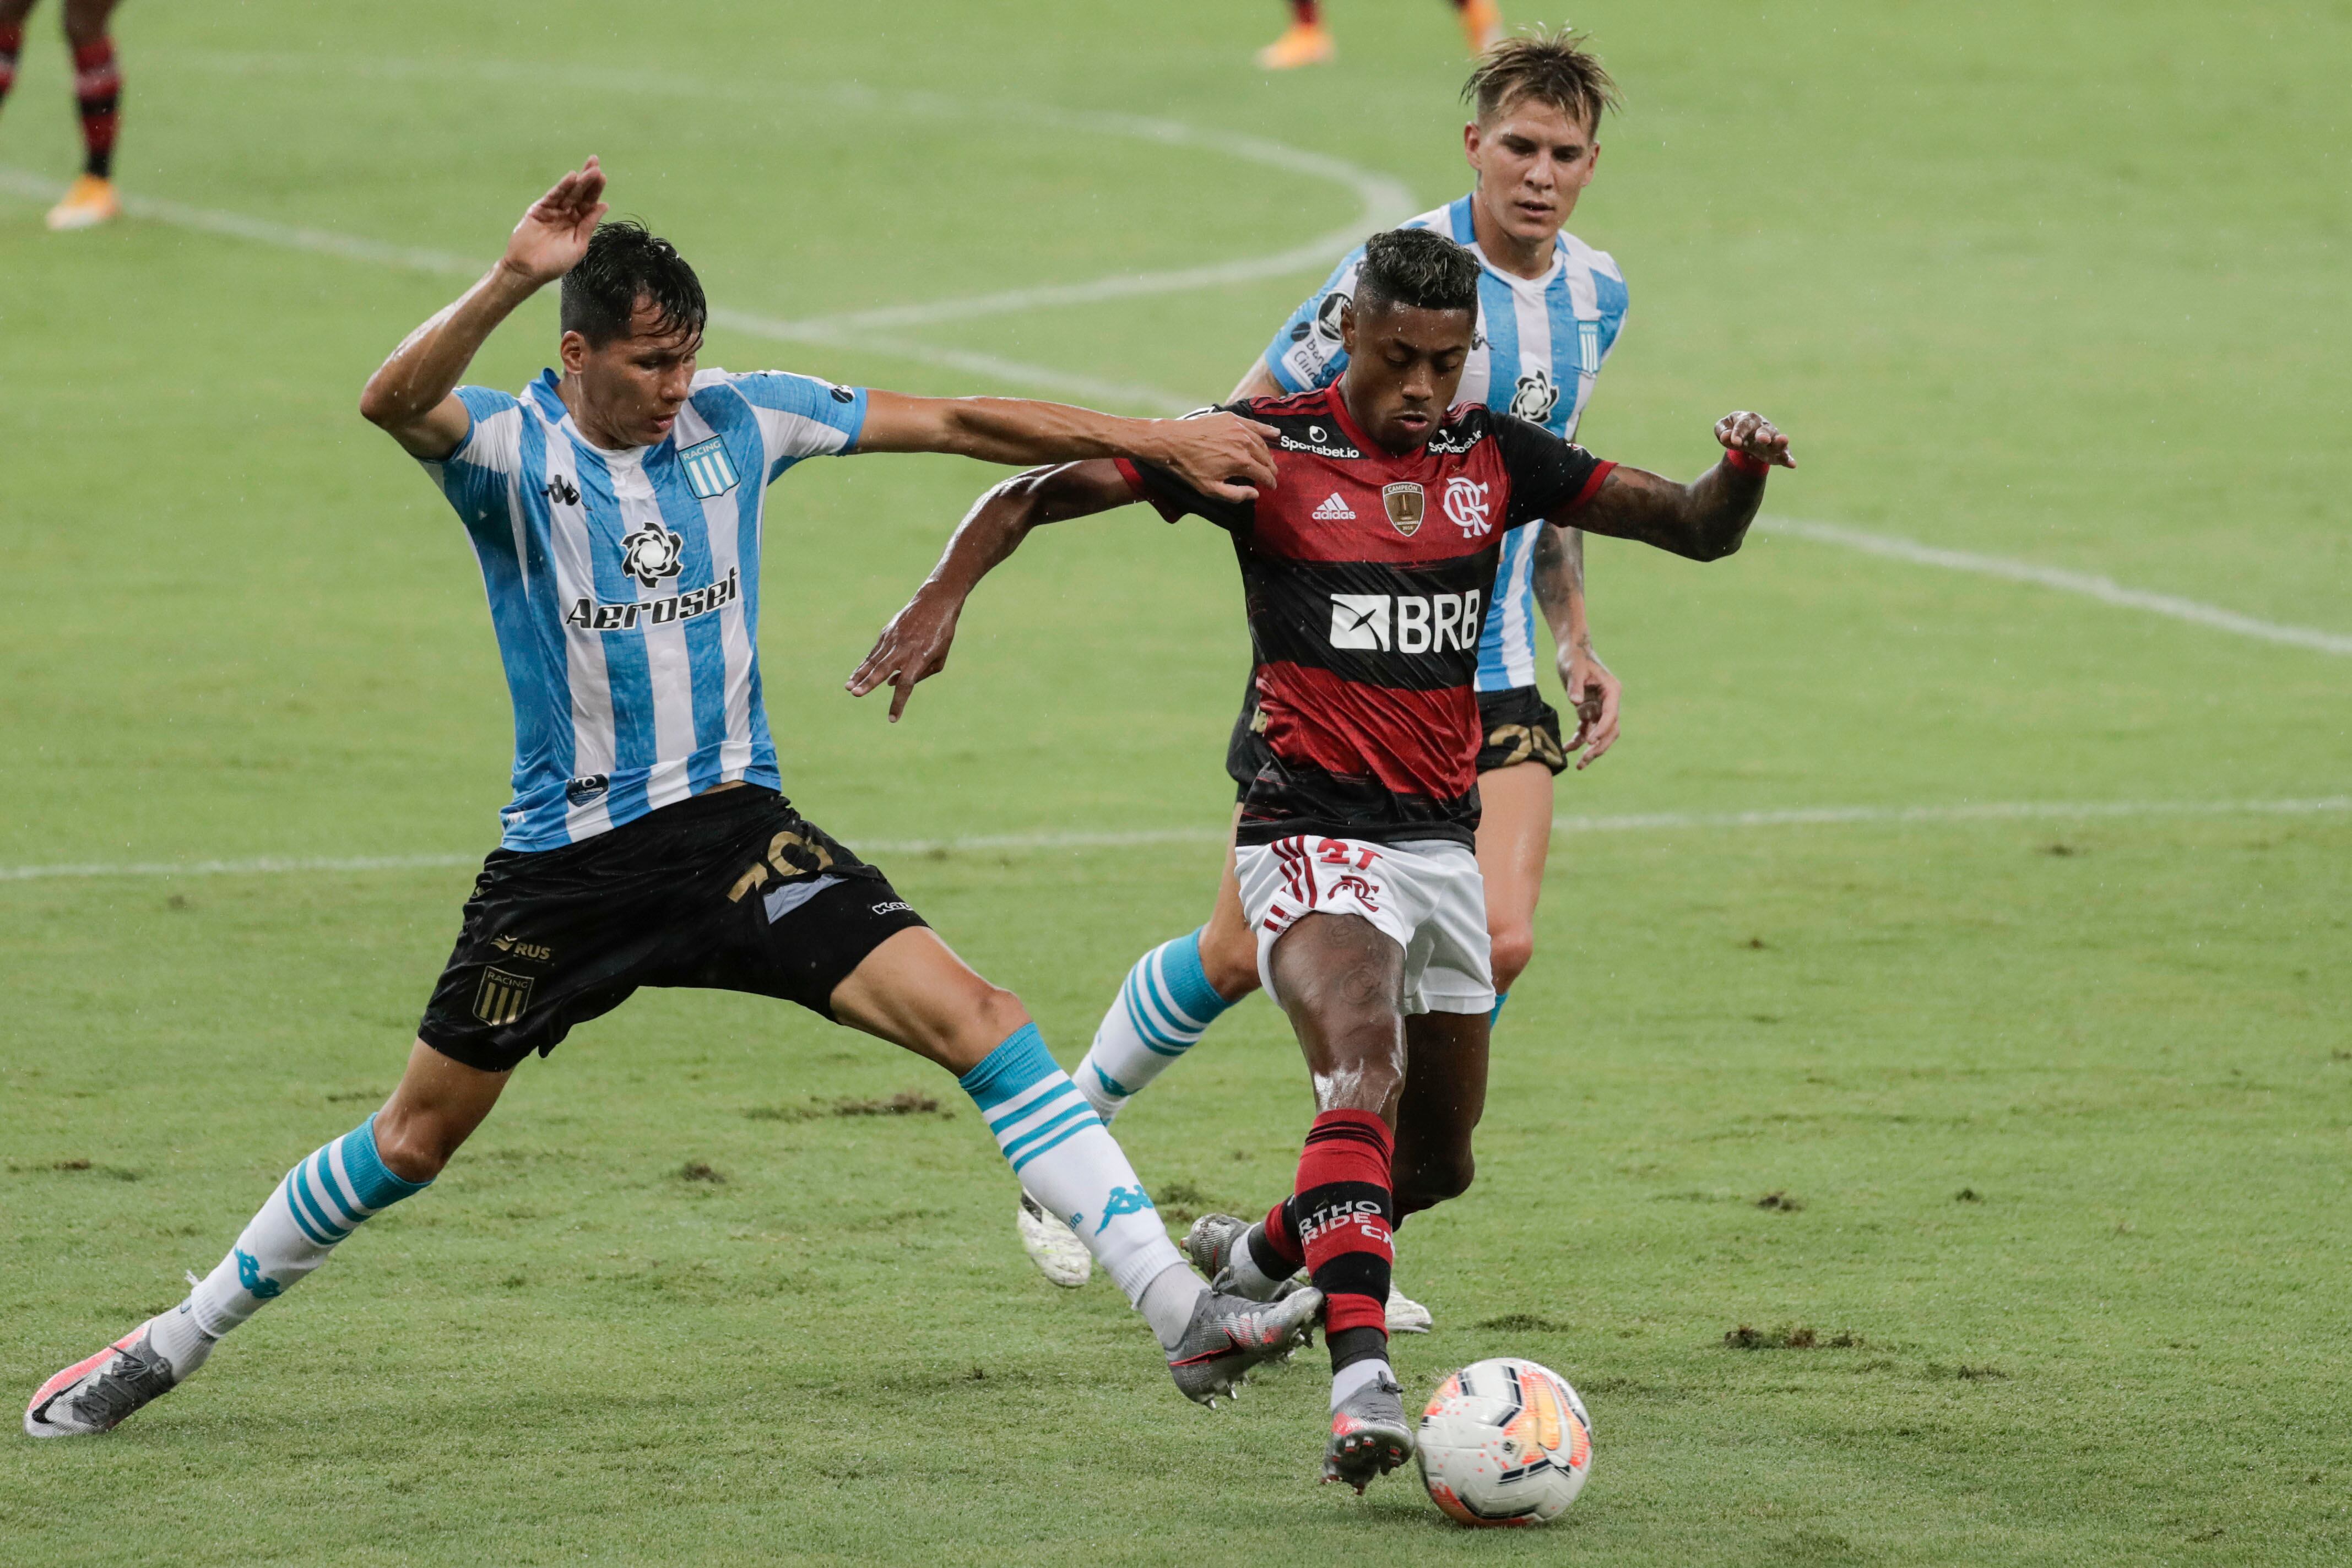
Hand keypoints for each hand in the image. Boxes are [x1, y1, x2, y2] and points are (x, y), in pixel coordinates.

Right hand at [501, 158, 609, 285]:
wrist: (529, 270)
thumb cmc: (555, 263)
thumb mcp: (578, 245)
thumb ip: (589, 225)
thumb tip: (604, 205)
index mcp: (578, 224)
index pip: (589, 204)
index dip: (596, 191)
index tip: (603, 177)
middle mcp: (567, 215)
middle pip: (580, 194)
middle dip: (589, 180)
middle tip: (597, 164)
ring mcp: (553, 211)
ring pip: (569, 193)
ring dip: (580, 181)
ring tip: (591, 169)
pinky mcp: (540, 209)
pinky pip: (553, 196)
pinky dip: (562, 186)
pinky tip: (572, 177)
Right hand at [845, 586, 962, 721]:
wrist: (935, 603)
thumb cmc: (941, 634)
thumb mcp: (939, 658)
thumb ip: (920, 674)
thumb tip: (893, 684)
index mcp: (920, 658)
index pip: (906, 684)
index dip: (898, 702)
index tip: (892, 719)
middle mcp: (904, 649)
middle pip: (884, 669)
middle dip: (868, 683)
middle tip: (855, 693)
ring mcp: (893, 639)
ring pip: (874, 660)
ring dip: (860, 675)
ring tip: (848, 687)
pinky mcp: (887, 633)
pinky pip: (874, 652)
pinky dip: (865, 664)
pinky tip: (856, 675)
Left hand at [1152, 412, 1280, 502]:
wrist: (1172, 441)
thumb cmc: (1189, 467)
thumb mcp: (1210, 488)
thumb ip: (1236, 494)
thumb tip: (1255, 493)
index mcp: (1241, 462)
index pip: (1264, 474)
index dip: (1270, 482)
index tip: (1272, 486)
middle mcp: (1244, 443)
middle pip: (1265, 458)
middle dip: (1270, 468)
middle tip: (1271, 475)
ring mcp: (1239, 428)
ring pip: (1261, 442)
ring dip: (1267, 453)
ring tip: (1269, 460)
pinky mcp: (1232, 418)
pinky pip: (1254, 425)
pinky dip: (1266, 430)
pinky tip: (1275, 434)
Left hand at [1560, 643, 1620, 768]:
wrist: (1571, 650)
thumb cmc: (1574, 656)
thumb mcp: (1573, 666)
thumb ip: (1575, 683)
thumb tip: (1576, 701)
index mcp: (1611, 691)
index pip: (1611, 715)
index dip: (1602, 729)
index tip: (1590, 741)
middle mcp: (1609, 701)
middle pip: (1610, 730)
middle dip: (1600, 747)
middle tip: (1585, 760)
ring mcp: (1600, 707)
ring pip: (1601, 734)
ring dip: (1592, 749)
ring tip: (1580, 765)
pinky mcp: (1588, 710)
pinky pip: (1586, 730)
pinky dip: (1579, 740)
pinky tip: (1568, 749)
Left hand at [1714, 410, 1794, 469]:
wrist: (1744, 436)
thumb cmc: (1732, 430)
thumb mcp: (1723, 428)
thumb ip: (1722, 431)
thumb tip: (1725, 436)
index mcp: (1747, 419)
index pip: (1743, 425)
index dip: (1739, 433)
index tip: (1734, 442)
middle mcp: (1762, 427)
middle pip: (1764, 430)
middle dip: (1763, 435)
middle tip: (1763, 440)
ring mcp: (1772, 438)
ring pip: (1777, 440)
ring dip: (1780, 442)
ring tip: (1784, 440)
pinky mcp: (1778, 451)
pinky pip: (1785, 454)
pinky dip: (1788, 458)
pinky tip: (1792, 464)